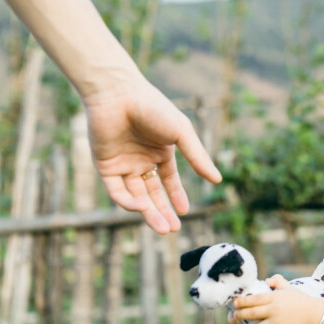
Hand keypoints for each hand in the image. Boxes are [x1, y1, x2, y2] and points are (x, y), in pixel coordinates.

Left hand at [83, 73, 221, 233]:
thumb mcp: (182, 133)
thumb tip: (218, 180)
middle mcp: (141, 160)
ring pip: (135, 196)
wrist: (118, 94)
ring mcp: (122, 164)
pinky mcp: (104, 166)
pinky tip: (142, 206)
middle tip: (172, 230)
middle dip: (162, 212)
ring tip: (163, 228)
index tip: (184, 213)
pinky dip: (128, 201)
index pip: (168, 181)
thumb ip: (198, 157)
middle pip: (152, 193)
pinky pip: (117, 190)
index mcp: (160, 151)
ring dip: (148, 213)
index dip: (176, 197)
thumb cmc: (152, 108)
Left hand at [231, 289, 323, 323]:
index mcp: (274, 298)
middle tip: (234, 316)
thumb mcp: (289, 288)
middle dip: (239, 316)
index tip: (234, 303)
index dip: (241, 302)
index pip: (252, 299)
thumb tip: (266, 280)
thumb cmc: (301, 300)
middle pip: (250, 314)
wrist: (315, 316)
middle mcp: (273, 311)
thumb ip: (277, 281)